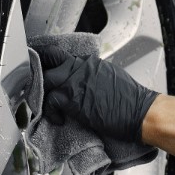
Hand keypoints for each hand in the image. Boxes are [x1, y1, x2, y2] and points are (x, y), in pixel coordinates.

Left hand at [36, 43, 158, 143]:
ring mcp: (75, 80)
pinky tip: (58, 119)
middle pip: (49, 59)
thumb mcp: (111, 77)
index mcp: (90, 62)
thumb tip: (83, 82)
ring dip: (41, 92)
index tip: (41, 65)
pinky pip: (49, 101)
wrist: (139, 111)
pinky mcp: (72, 97)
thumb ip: (93, 75)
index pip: (61, 54)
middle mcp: (81, 66)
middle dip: (39, 70)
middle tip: (34, 83)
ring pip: (45, 78)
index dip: (48, 60)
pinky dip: (50, 112)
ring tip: (44, 104)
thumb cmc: (130, 100)